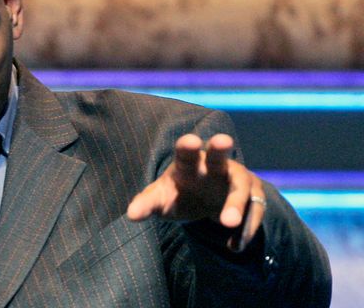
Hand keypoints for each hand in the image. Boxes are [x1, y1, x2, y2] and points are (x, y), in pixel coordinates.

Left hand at [126, 133, 265, 250]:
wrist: (207, 200)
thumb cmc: (179, 193)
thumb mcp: (160, 199)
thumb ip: (146, 204)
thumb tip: (132, 215)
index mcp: (188, 164)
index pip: (185, 153)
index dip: (187, 146)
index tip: (189, 140)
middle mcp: (215, 166)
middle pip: (218, 155)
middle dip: (220, 148)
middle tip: (222, 140)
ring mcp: (236, 179)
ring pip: (241, 188)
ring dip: (236, 204)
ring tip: (227, 223)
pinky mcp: (253, 196)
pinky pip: (254, 210)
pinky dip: (246, 229)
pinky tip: (234, 246)